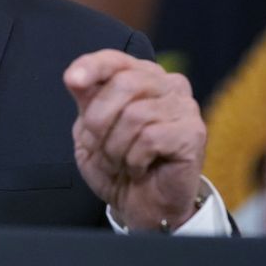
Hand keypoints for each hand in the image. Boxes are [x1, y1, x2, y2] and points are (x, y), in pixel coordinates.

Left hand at [63, 49, 205, 230]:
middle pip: (123, 84)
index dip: (92, 66)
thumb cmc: (118, 164)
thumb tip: (75, 76)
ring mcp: (185, 106)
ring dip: (116, 146)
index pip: (115, 59)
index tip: (72, 81)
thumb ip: (86, 99)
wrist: (142, 206)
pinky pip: (150, 138)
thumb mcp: (90, 129)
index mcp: (142, 76)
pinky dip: (134, 159)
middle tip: (99, 147)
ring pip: (135, 114)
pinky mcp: (193, 132)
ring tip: (121, 161)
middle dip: (99, 120)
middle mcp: (168, 84)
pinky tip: (140, 168)